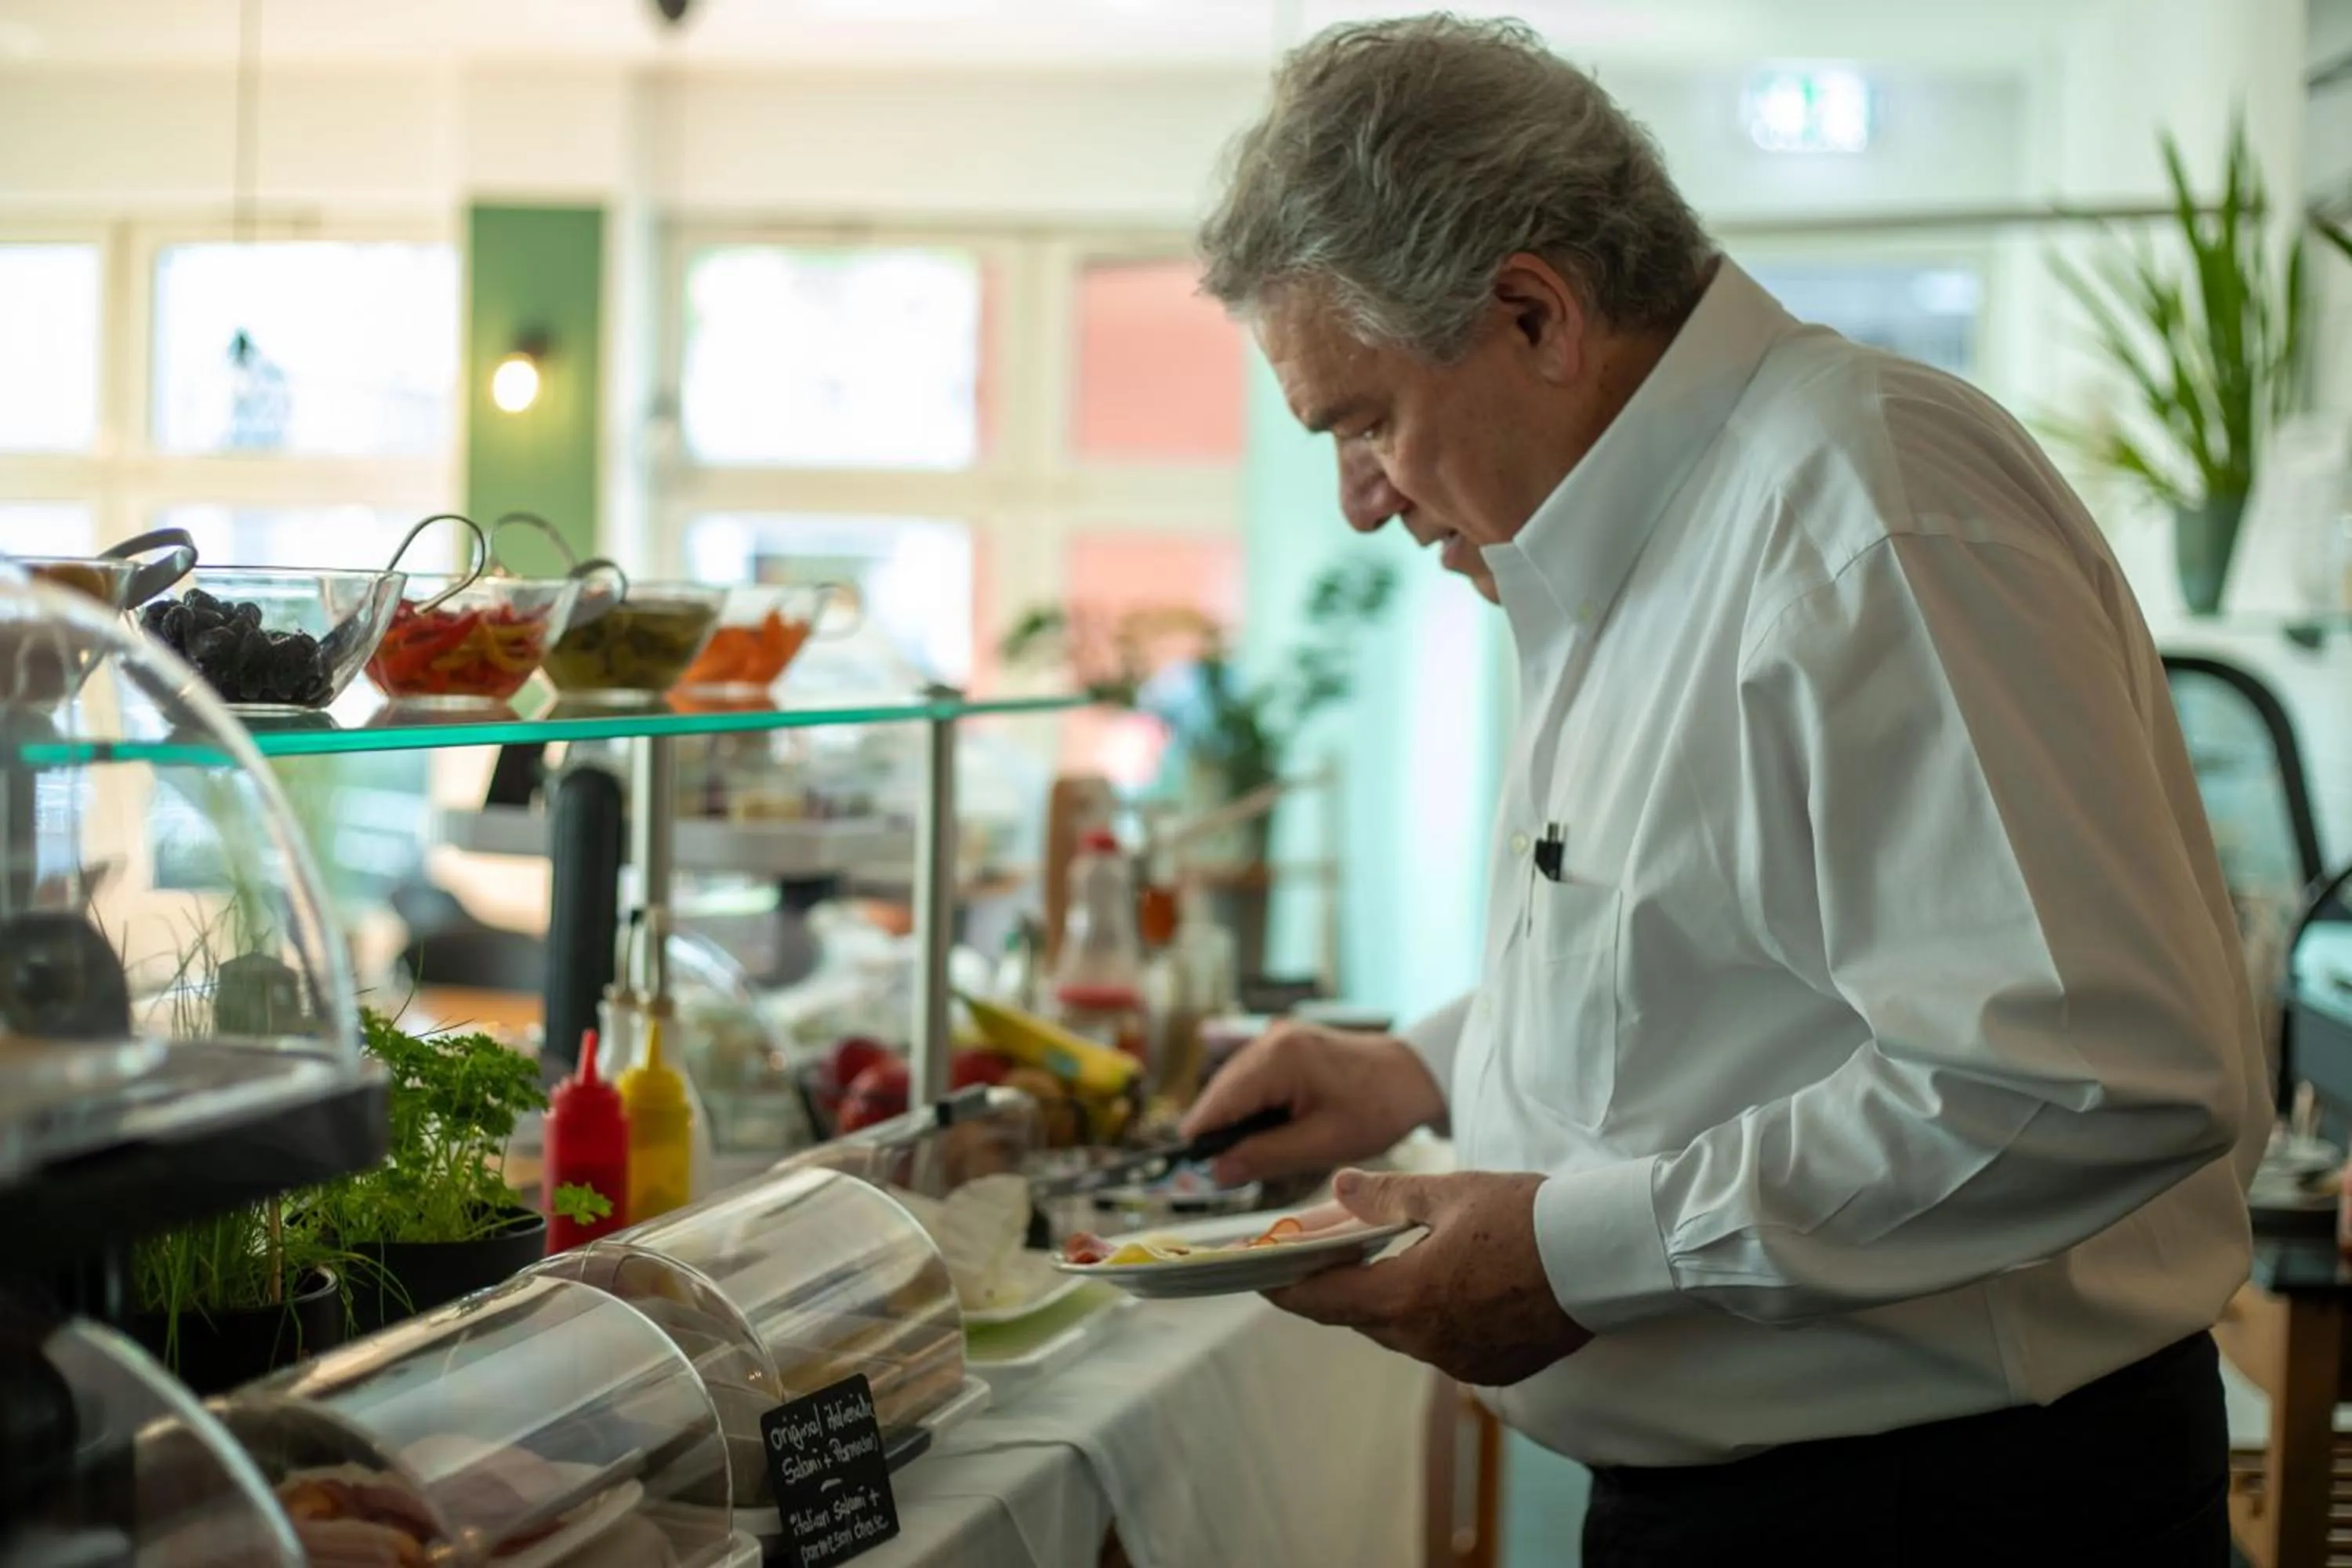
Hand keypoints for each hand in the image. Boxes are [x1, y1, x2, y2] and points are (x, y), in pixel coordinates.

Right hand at [1181, 1021, 1444, 1184]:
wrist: (1412, 1076)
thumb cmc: (1378, 1109)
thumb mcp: (1323, 1143)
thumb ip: (1266, 1156)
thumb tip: (1217, 1173)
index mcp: (1280, 1058)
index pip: (1221, 1100)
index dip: (1202, 1136)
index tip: (1188, 1169)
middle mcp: (1271, 1040)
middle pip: (1221, 1090)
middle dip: (1219, 1131)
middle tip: (1222, 1173)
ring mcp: (1277, 1038)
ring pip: (1234, 1085)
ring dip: (1235, 1120)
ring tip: (1247, 1155)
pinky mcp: (1284, 1045)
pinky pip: (1252, 1078)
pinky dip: (1252, 1106)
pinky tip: (1266, 1131)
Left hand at [1266, 1168, 1592, 1386]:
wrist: (1603, 1256)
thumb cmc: (1526, 1216)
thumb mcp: (1448, 1193)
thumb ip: (1385, 1196)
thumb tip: (1338, 1186)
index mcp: (1406, 1296)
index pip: (1322, 1299)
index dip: (1284, 1287)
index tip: (1256, 1277)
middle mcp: (1426, 1340)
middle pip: (1361, 1317)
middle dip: (1340, 1286)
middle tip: (1328, 1254)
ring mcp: (1460, 1361)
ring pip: (1402, 1332)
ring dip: (1391, 1300)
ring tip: (1398, 1260)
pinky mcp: (1493, 1370)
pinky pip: (1443, 1345)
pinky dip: (1434, 1317)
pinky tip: (1452, 1286)